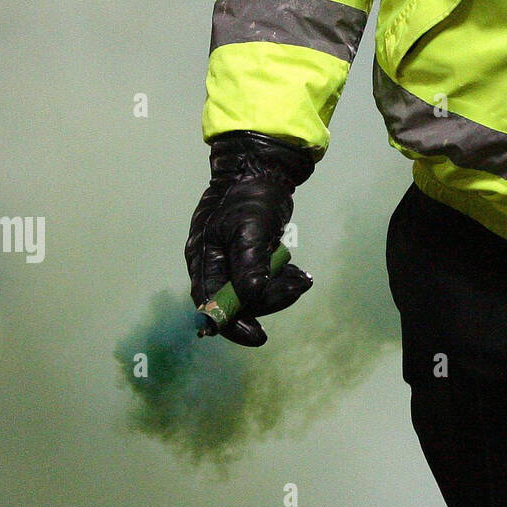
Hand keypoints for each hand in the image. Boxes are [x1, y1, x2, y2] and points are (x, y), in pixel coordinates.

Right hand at [184, 130, 316, 345]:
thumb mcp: (250, 227)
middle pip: (237, 301)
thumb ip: (249, 263)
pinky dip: (282, 281)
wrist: (261, 169)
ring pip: (254, 293)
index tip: (258, 337)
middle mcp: (213, 264)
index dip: (232, 324)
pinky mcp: (250, 258)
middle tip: (298, 287)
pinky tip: (300, 274)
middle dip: (268, 300)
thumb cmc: (250, 195)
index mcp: (203, 257)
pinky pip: (264, 281)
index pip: (210, 303)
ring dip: (279, 291)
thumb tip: (250, 297)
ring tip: (302, 279)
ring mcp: (232, 261)